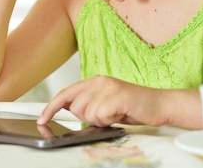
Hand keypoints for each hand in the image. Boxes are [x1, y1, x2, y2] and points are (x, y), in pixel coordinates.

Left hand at [37, 75, 167, 126]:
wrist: (160, 104)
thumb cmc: (134, 107)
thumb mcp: (107, 105)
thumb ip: (90, 105)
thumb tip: (73, 113)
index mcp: (94, 81)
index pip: (65, 93)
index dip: (51, 107)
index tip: (42, 118)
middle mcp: (98, 81)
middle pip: (75, 107)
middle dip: (88, 118)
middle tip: (107, 115)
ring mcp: (107, 87)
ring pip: (87, 113)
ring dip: (101, 120)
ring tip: (116, 114)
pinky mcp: (115, 96)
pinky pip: (100, 116)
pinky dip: (109, 121)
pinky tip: (120, 114)